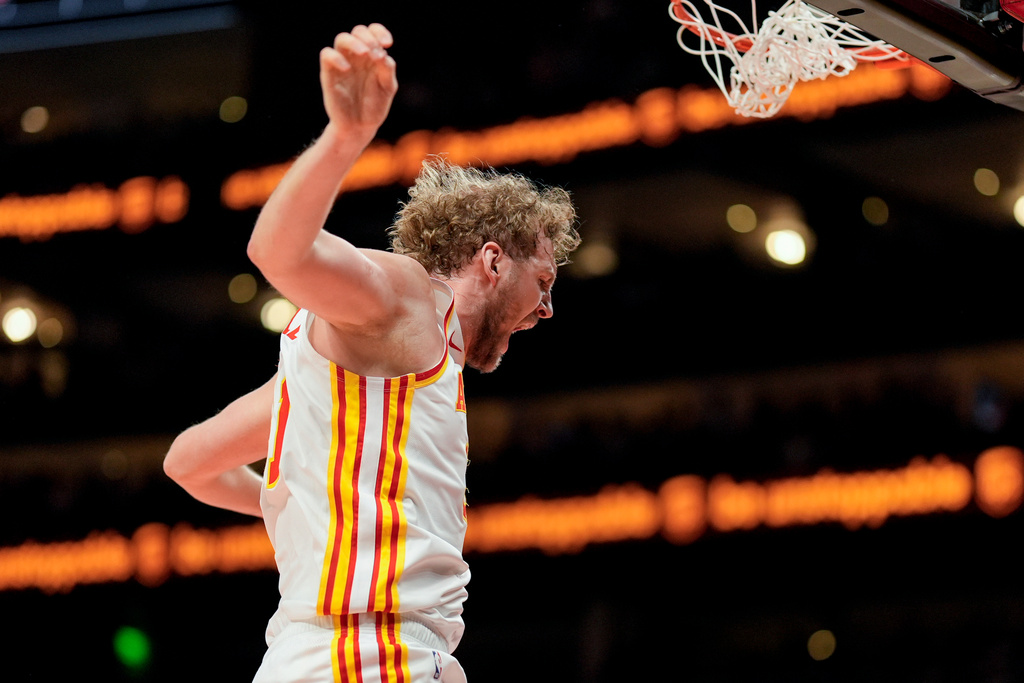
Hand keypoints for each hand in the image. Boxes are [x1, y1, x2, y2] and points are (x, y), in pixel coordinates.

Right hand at [319, 24, 397, 139]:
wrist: (359, 126)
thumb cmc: (374, 106)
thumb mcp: (387, 88)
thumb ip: (387, 70)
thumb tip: (382, 54)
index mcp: (372, 56)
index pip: (373, 32)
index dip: (379, 32)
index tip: (388, 44)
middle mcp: (357, 56)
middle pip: (358, 32)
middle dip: (368, 38)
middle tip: (375, 53)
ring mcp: (342, 63)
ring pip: (341, 38)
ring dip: (354, 42)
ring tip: (365, 53)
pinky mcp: (329, 73)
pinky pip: (327, 54)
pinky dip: (336, 57)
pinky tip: (347, 69)